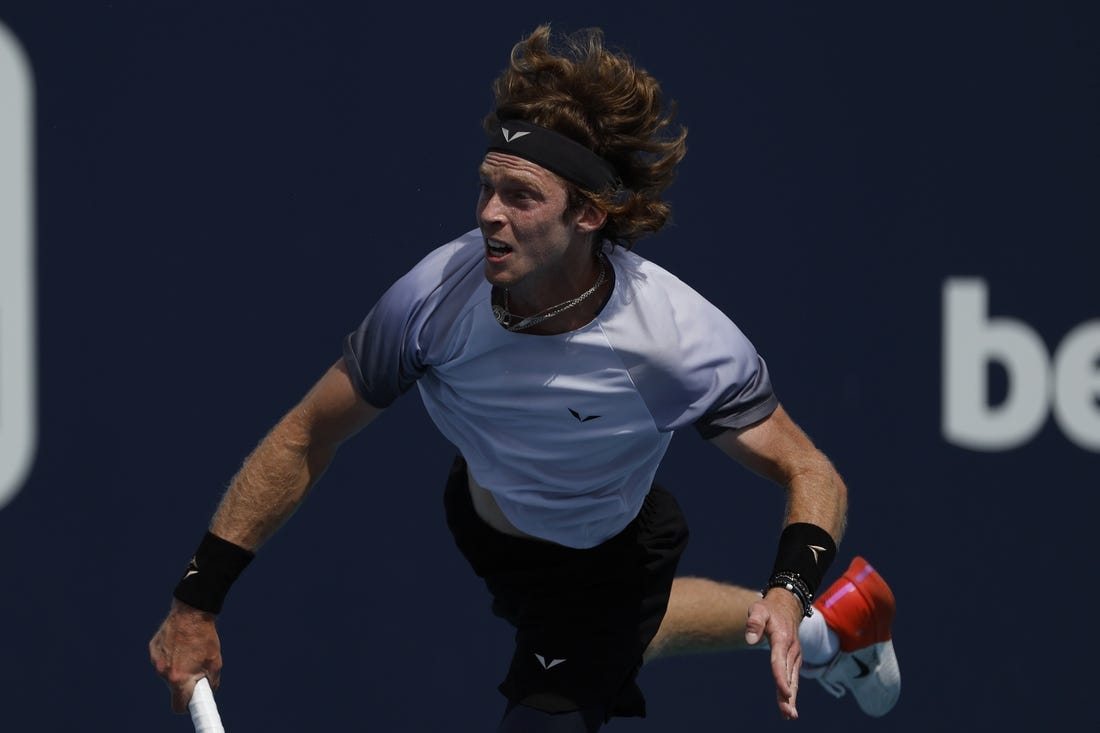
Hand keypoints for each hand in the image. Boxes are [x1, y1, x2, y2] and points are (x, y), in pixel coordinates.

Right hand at [149, 599, 221, 712]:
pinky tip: (179, 643)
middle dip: (183, 682)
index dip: (186, 706)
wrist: (192, 612)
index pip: (178, 705)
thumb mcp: (215, 662)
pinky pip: (161, 659)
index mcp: (178, 678)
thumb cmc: (205, 637)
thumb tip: (208, 691)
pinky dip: (169, 655)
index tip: (191, 703)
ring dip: (176, 667)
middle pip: (173, 687)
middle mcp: (163, 672)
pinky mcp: (152, 649)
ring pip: (167, 672)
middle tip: (195, 669)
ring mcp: (156, 660)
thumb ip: (211, 682)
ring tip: (188, 651)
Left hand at [744, 588, 804, 719]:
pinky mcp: (793, 660)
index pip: (780, 661)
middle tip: (788, 714)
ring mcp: (794, 656)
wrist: (787, 607)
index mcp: (782, 639)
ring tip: (789, 716)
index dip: (781, 678)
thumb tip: (750, 640)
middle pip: (788, 676)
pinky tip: (788, 706)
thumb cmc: (769, 609)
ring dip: (791, 699)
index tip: (785, 694)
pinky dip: (791, 693)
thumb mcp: (758, 609)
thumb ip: (754, 622)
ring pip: (792, 680)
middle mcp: (791, 650)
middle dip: (788, 696)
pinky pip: (792, 678)